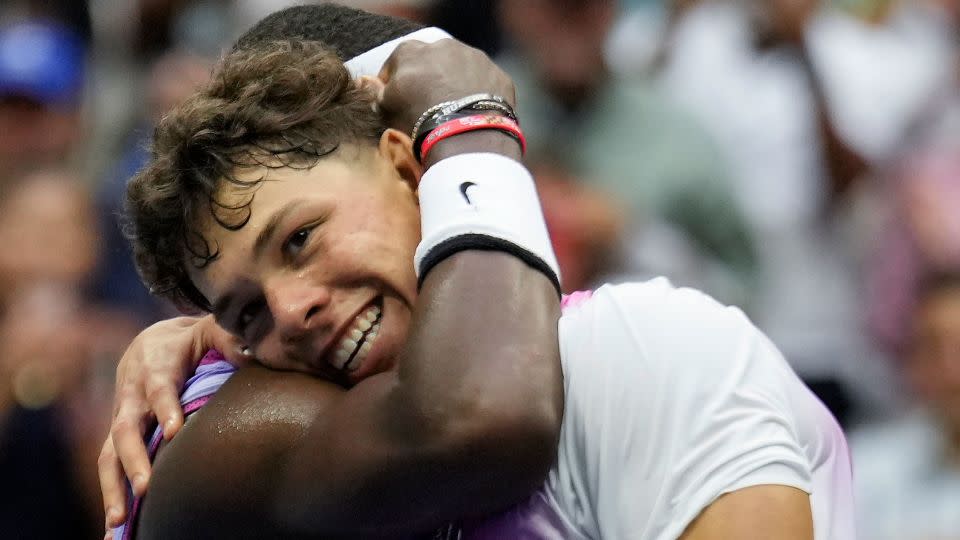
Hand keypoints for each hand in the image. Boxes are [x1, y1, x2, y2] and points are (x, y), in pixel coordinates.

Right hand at [99, 315, 243, 528]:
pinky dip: (110, 496)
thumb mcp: (209, 329)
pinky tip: (113, 530)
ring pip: (108, 453)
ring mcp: (122, 418)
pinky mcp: (117, 436)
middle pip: (126, 427)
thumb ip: (229, 337)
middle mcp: (132, 395)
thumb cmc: (190, 340)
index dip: (165, 408)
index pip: (159, 387)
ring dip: (114, 487)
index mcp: (155, 366)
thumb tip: (253, 351)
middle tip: (146, 487)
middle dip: (134, 458)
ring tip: (119, 521)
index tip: (173, 432)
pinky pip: (108, 467)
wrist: (151, 341)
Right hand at [371, 39, 516, 134]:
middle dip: (429, 77)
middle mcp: (444, 46)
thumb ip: (379, 95)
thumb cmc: (418, 120)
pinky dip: (479, 93)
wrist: (465, 135)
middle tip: (428, 105)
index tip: (396, 98)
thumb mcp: (386, 109)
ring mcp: (475, 57)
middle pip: (432, 61)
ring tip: (454, 110)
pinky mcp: (498, 74)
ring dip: (456, 83)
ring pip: (461, 68)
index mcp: (411, 51)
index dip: (394, 80)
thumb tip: (378, 91)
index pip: (397, 61)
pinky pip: (485, 82)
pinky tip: (474, 113)